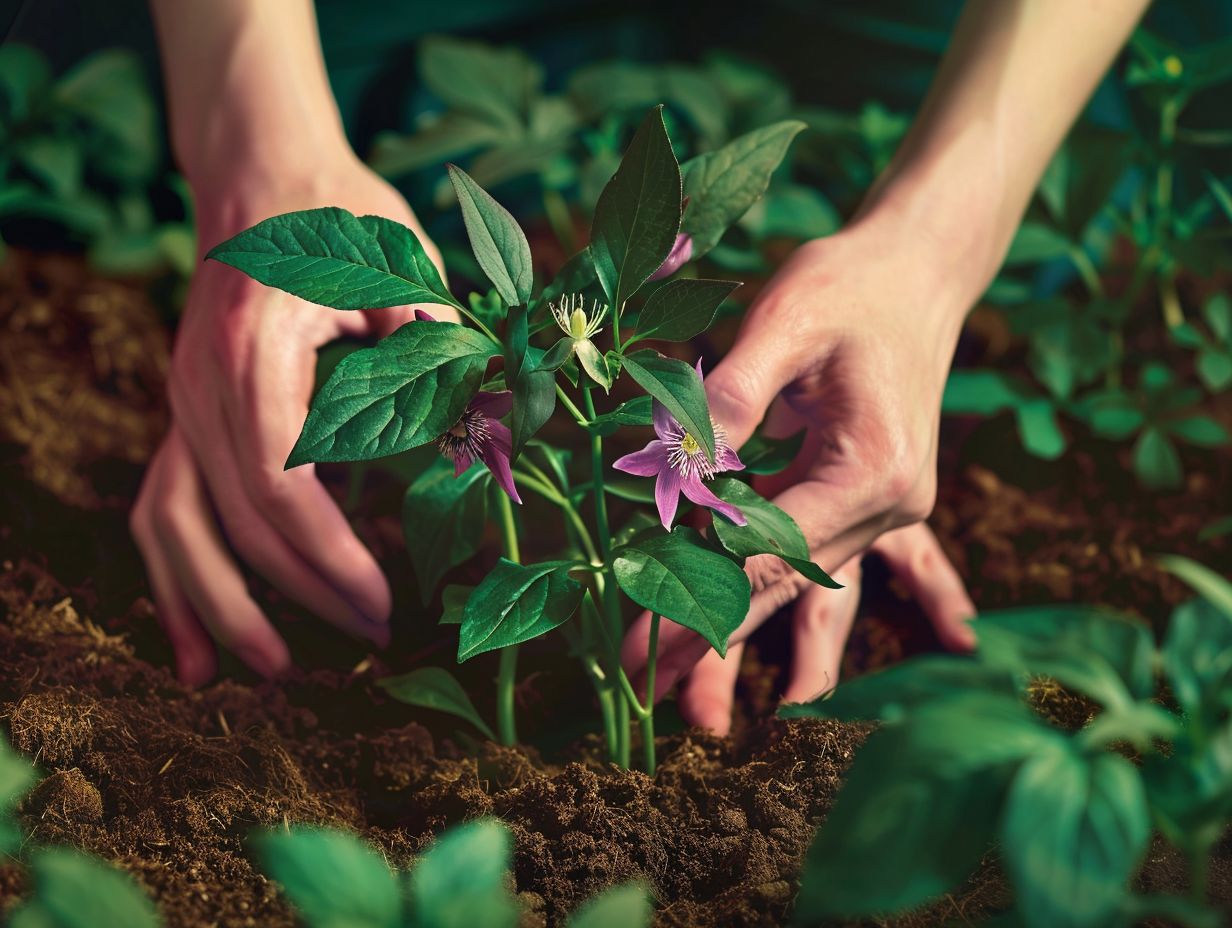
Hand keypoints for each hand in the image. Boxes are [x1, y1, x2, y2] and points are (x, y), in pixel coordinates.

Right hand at [130, 157, 449, 684]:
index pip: (280, 485)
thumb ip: (436, 355)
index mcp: (255, 354)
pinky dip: (178, 582)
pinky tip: (195, 649)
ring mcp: (181, 404)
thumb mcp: (405, 271)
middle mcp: (199, 387)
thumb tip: (482, 446)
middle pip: (235, 520)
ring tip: (271, 674)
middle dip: (300, 596)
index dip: (330, 559)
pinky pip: (163, 511)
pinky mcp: (187, 419)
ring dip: (218, 609)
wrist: (264, 175)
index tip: (385, 608)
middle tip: (369, 644)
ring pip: (175, 527)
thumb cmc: (342, 218)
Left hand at [622, 223, 977, 733]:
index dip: (699, 597)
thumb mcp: (787, 320)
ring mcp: (883, 507)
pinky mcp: (863, 499)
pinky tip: (713, 618)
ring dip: (731, 623)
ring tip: (670, 677)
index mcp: (874, 466)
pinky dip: (754, 583)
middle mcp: (889, 502)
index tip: (639, 643)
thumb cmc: (851, 285)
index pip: (771, 551)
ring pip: (795, 582)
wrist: (916, 271)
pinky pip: (803, 553)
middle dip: (709, 635)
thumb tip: (675, 465)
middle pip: (785, 585)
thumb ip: (731, 397)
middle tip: (640, 684)